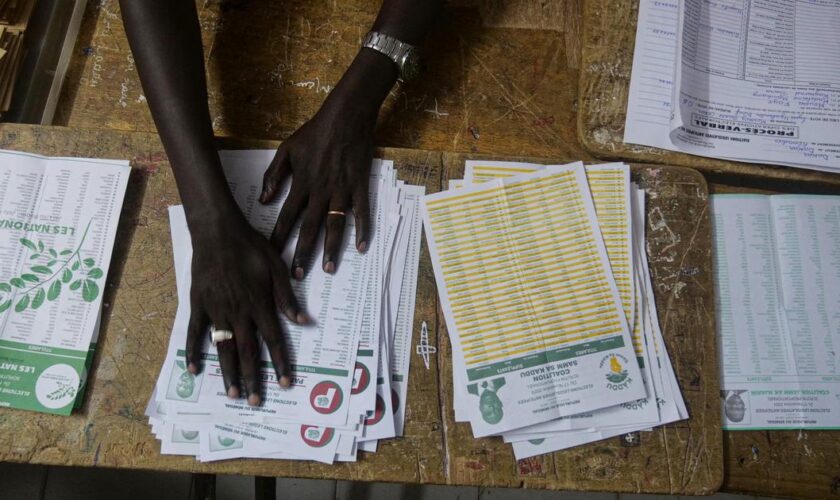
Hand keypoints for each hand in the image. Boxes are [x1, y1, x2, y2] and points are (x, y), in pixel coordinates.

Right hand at [184, 211, 309, 405]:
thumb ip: (287, 297)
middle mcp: (238, 313)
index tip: (285, 384)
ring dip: (228, 373)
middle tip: (256, 401)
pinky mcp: (198, 305)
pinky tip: (195, 369)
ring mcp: (216, 310)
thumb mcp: (276, 267)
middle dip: (253, 378)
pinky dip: (193, 352)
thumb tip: (304, 321)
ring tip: (233, 394)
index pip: (273, 341)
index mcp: (259, 304)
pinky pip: (195, 333)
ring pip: (223, 348)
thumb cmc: (250, 246)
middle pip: (247, 352)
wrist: (217, 231)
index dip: (280, 364)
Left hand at [259, 49, 397, 278]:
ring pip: (335, 226)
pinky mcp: (359, 186)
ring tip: (329, 269)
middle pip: (309, 228)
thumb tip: (262, 200)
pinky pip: (362, 212)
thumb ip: (274, 175)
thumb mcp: (287, 149)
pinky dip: (363, 230)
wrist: (345, 117)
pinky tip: (362, 247)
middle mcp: (320, 192)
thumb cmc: (315, 132)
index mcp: (301, 184)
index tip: (271, 255)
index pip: (286, 217)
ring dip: (331, 249)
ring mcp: (341, 190)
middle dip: (303, 253)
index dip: (278, 237)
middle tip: (298, 275)